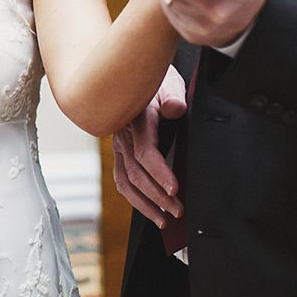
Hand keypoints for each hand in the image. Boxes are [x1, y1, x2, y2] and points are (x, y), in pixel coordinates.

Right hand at [112, 66, 185, 228]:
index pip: (145, 152)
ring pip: (125, 180)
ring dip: (145, 203)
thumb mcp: (168, 82)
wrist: (135, 76)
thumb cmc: (156, 81)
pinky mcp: (119, 152)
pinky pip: (122, 178)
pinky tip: (148, 210)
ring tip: (164, 220)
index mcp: (136, 118)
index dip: (159, 172)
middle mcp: (123, 134)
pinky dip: (134, 198)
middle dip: (157, 195)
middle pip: (136, 172)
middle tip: (178, 210)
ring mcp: (118, 144)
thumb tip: (176, 108)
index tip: (175, 189)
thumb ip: (173, 97)